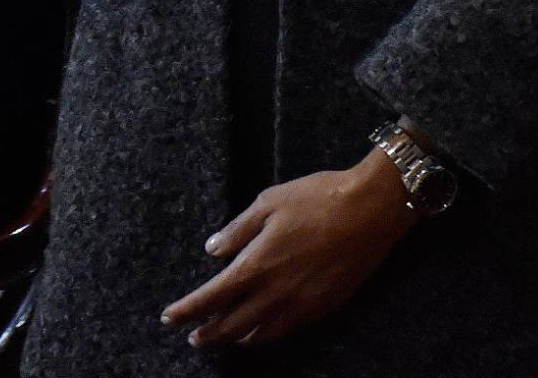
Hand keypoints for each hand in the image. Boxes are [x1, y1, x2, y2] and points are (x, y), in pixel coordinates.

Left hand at [162, 148, 417, 348]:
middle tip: (193, 337)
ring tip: (223, 339)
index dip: (188, 309)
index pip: (213, 296)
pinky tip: (261, 332)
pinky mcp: (325, 307)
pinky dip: (268, 334)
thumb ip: (237, 230)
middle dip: (209, 334)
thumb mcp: (268, 202)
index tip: (168, 318)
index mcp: (258, 264)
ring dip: (237, 338)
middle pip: (233, 324)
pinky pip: (288, 330)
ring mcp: (302, 304)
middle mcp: (277, 292)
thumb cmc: (316, 198)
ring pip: (262, 334)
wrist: (370, 211)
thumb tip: (213, 250)